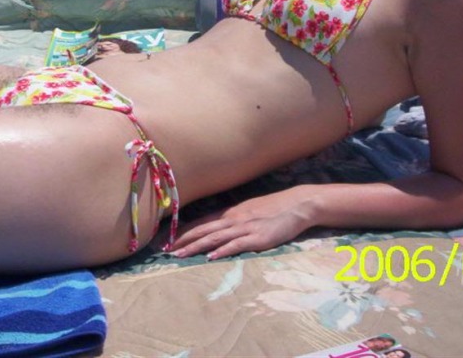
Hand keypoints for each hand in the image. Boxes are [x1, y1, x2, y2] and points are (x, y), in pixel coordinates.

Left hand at [170, 190, 311, 260]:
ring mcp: (246, 228)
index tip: (167, 239)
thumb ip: (232, 221)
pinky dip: (222, 250)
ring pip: (215, 237)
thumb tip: (216, 230)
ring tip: (180, 255)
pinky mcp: (258, 238)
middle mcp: (234, 219)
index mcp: (231, 213)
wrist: (297, 205)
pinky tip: (211, 257)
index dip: (184, 231)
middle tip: (164, 250)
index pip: (202, 222)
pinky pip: (237, 244)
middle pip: (203, 229)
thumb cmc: (273, 210)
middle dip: (183, 240)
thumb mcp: (249, 213)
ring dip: (195, 246)